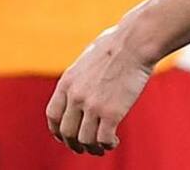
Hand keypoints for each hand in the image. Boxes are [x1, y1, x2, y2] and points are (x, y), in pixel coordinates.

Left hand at [45, 22, 154, 155]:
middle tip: (85, 148)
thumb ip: (80, 77)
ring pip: (85, 140)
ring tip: (102, 147)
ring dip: (93, 148)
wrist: (135, 42)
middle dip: (75, 144)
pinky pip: (104, 139)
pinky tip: (114, 141)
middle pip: (67, 132)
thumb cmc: (117, 44)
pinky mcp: (112, 112)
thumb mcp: (88, 58)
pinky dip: (108, 144)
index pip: (53, 116)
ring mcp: (93, 105)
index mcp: (67, 82)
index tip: (66, 136)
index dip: (58, 130)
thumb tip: (82, 86)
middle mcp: (76, 96)